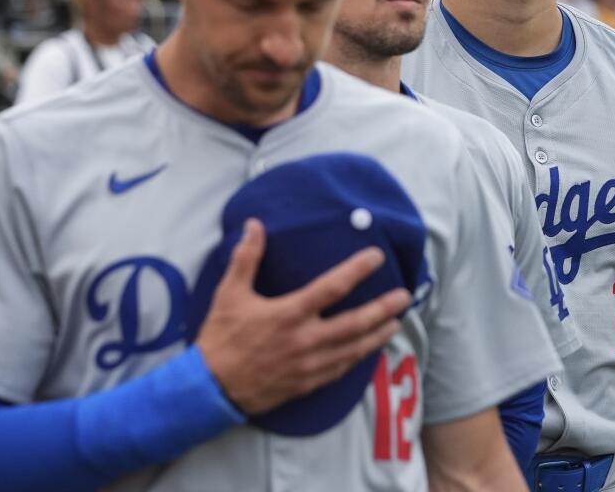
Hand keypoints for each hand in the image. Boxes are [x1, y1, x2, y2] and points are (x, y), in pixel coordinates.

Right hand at [196, 219, 411, 413]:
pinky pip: (341, 369)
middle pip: (356, 323)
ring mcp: (309, 365)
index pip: (332, 287)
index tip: (377, 257)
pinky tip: (370, 349)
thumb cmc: (220, 338)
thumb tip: (254, 225)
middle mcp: (305, 340)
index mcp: (289, 314)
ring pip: (354, 349)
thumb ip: (246, 258)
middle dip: (383, 308)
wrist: (210, 389)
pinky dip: (359, 357)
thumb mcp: (229, 294)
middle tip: (404, 297)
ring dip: (378, 335)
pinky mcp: (307, 383)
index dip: (358, 270)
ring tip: (397, 322)